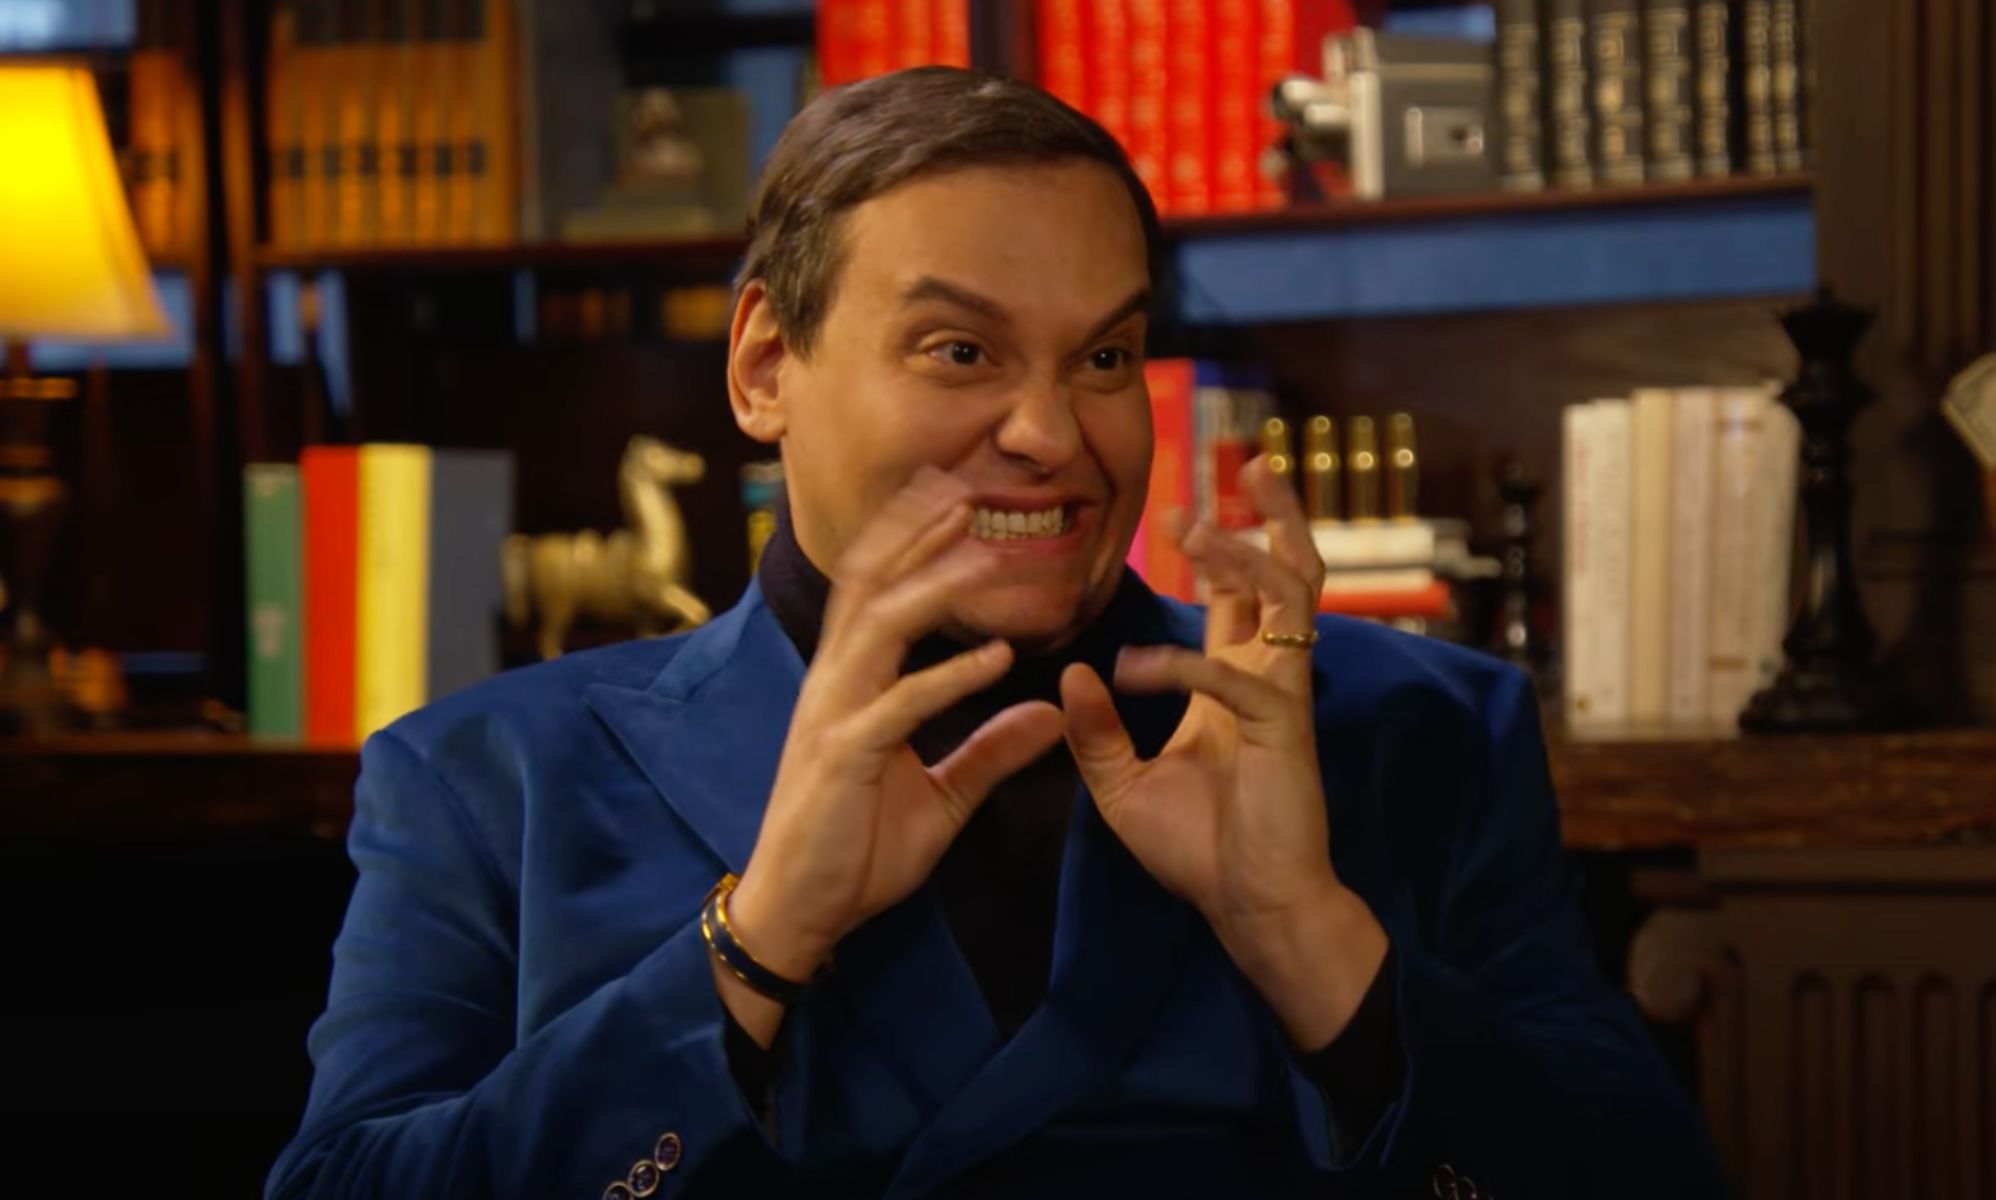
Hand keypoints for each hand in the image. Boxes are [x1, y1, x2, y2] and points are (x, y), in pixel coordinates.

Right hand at [720, 467, 1065, 1042]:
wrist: (801, 913)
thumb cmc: (856, 852)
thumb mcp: (941, 795)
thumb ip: (991, 750)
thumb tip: (1049, 711)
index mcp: (850, 684)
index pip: (875, 589)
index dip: (911, 538)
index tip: (955, 498)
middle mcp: (835, 684)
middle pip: (871, 584)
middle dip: (917, 532)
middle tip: (967, 488)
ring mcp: (835, 716)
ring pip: (881, 626)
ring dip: (936, 585)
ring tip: (990, 556)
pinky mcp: (842, 757)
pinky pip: (900, 704)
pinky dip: (949, 676)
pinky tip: (997, 658)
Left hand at [1060, 456, 1385, 1047]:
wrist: (1248, 906)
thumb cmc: (1199, 848)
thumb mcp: (1124, 784)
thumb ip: (1097, 729)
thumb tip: (1074, 670)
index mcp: (1234, 682)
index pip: (1240, 596)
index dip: (1218, 547)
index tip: (1184, 503)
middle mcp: (1266, 676)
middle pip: (1289, 573)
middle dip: (1273, 517)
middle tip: (1248, 467)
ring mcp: (1281, 696)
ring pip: (1288, 598)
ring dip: (1244, 557)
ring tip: (1196, 529)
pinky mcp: (1284, 728)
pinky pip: (1238, 678)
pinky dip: (1183, 667)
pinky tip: (1132, 672)